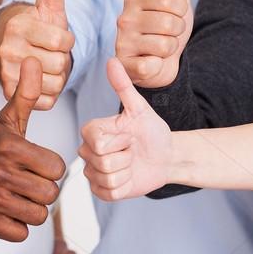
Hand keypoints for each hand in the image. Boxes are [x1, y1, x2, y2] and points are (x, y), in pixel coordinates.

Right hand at [0, 0, 74, 109]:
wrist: (21, 53)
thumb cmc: (40, 27)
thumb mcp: (50, 4)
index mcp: (19, 26)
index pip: (63, 41)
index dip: (67, 40)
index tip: (56, 36)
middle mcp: (7, 51)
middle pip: (60, 64)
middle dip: (62, 60)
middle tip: (49, 52)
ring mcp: (7, 75)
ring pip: (54, 84)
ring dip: (56, 77)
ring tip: (44, 65)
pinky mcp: (10, 96)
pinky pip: (46, 101)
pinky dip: (49, 94)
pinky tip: (40, 81)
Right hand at [0, 57, 66, 241]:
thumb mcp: (8, 121)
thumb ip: (26, 93)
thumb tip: (32, 59)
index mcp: (10, 147)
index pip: (57, 168)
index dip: (50, 169)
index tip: (35, 165)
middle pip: (50, 194)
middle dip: (42, 191)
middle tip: (26, 183)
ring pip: (37, 215)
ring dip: (30, 210)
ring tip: (16, 196)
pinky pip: (21, 233)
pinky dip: (16, 226)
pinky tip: (5, 211)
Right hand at [79, 58, 172, 200]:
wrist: (166, 155)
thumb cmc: (152, 131)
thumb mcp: (140, 108)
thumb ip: (122, 86)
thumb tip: (112, 60)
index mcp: (91, 131)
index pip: (97, 142)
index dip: (121, 140)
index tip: (130, 135)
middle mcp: (87, 152)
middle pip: (102, 162)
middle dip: (126, 156)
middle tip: (132, 149)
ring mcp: (93, 173)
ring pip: (107, 178)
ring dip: (128, 171)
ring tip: (132, 162)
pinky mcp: (102, 192)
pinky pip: (110, 193)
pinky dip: (126, 186)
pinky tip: (130, 176)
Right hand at [115, 0, 190, 87]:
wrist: (164, 60)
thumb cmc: (168, 22)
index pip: (174, 0)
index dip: (182, 10)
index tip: (173, 14)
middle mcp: (123, 18)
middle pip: (172, 23)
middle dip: (178, 31)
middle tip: (167, 32)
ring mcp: (121, 43)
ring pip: (165, 45)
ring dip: (170, 49)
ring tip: (160, 47)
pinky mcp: (125, 68)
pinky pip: (154, 66)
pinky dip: (159, 66)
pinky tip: (152, 63)